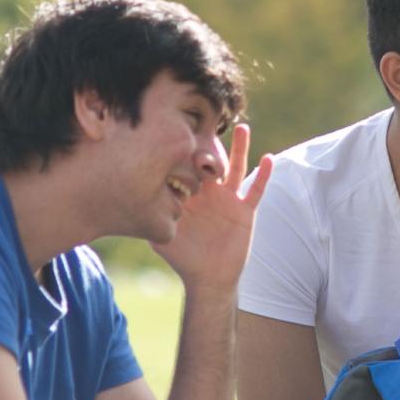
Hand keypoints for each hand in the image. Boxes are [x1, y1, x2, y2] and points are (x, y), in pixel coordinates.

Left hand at [152, 123, 271, 291]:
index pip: (187, 167)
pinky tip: (268, 158)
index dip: (183, 152)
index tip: (177, 133)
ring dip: (240, 148)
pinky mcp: (245, 210)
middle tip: (205, 122)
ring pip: (236, 168)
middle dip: (209, 144)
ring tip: (242, 127)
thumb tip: (131, 204)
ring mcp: (228, 199)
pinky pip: (256, 190)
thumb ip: (152, 220)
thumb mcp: (162, 237)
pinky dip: (264, 175)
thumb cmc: (183, 258)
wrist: (208, 277)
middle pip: (211, 161)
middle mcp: (209, 192)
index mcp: (189, 194)